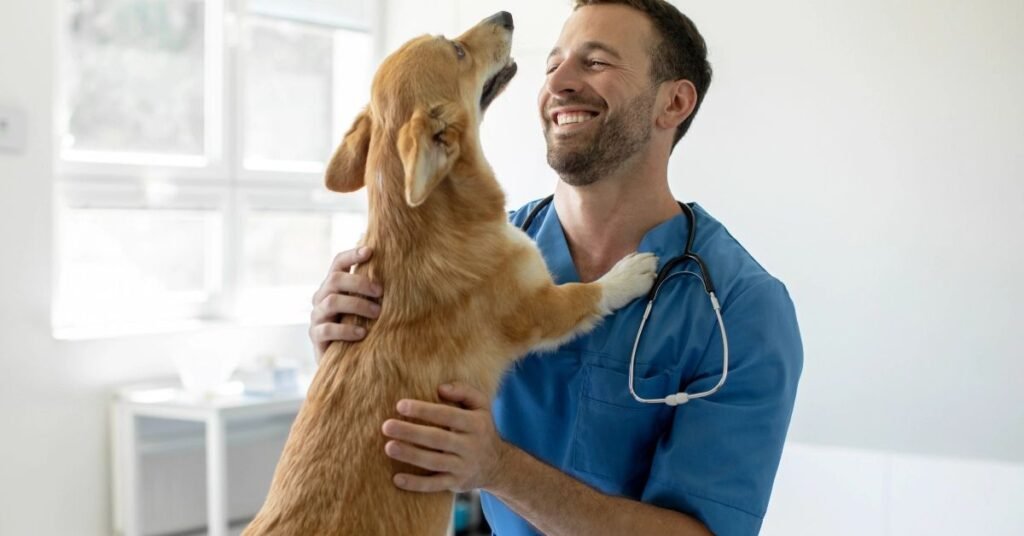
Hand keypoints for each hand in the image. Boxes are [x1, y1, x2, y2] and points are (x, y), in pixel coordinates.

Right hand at [309, 246, 382, 362]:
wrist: (345, 359)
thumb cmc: (360, 326)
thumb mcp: (366, 306)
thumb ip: (373, 291)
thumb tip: (399, 272)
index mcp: (333, 286)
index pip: (338, 263)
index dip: (352, 255)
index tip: (370, 251)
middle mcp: (322, 297)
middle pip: (335, 279)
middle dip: (359, 283)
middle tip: (380, 292)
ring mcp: (317, 316)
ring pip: (332, 302)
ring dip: (357, 305)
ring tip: (376, 313)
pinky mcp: (316, 335)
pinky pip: (328, 329)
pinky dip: (346, 330)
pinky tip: (362, 333)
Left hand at [382, 382, 510, 492]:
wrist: (497, 465)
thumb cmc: (480, 428)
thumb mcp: (481, 406)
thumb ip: (464, 391)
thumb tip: (440, 388)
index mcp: (475, 424)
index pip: (448, 415)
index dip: (424, 410)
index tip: (400, 405)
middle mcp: (470, 446)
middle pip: (437, 438)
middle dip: (411, 432)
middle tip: (386, 426)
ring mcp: (463, 466)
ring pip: (434, 462)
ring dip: (410, 455)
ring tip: (388, 447)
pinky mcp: (456, 483)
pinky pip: (435, 485)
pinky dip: (416, 484)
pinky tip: (397, 479)